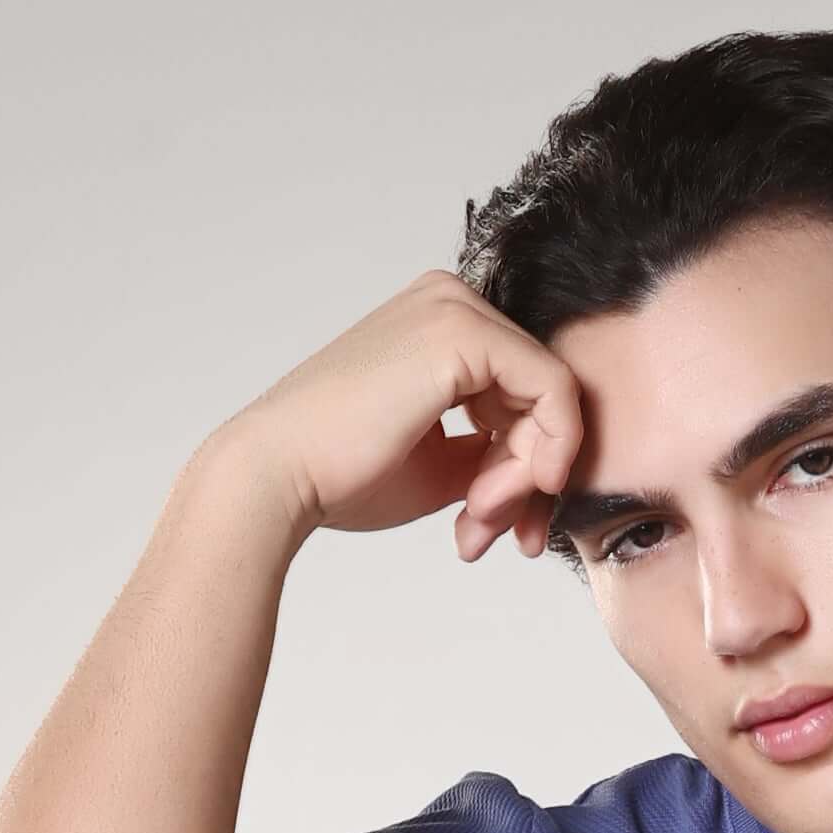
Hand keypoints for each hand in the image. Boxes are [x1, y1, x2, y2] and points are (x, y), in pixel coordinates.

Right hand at [217, 269, 584, 561]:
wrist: (279, 478)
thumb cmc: (340, 475)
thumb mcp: (439, 464)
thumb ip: (493, 453)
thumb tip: (546, 467)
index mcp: (437, 323)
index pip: (518, 390)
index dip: (523, 464)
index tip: (493, 525)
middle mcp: (450, 300)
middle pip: (538, 391)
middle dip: (528, 476)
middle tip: (488, 533)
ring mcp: (457, 308)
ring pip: (550, 395)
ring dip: (526, 476)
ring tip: (476, 521)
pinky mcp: (465, 332)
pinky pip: (553, 390)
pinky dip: (544, 452)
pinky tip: (498, 499)